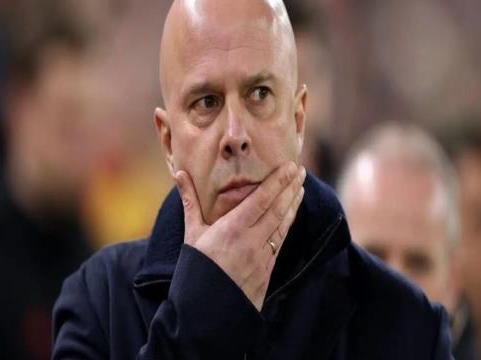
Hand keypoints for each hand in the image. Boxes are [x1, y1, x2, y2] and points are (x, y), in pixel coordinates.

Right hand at [175, 162, 305, 310]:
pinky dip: (288, 223)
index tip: (289, 167)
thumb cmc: (195, 269)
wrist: (205, 312)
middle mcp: (251, 240)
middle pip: (277, 209)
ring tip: (301, 187)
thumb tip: (180, 175)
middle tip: (300, 170)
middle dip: (290, 188)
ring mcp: (262, 256)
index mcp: (232, 229)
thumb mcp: (191, 234)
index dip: (278, 182)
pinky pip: (280, 240)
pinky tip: (292, 214)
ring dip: (293, 204)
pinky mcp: (267, 269)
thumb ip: (190, 202)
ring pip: (283, 224)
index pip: (262, 199)